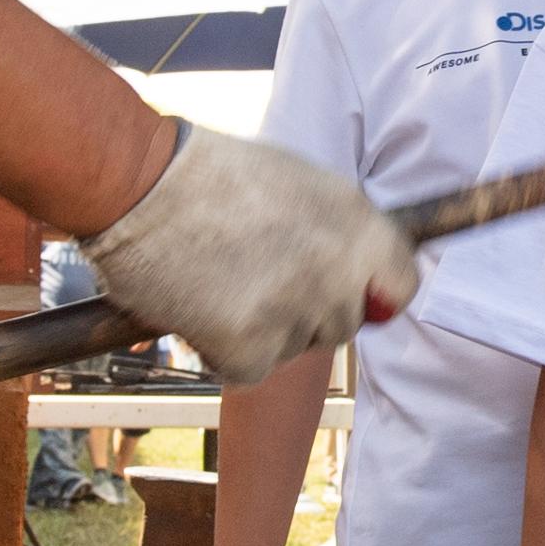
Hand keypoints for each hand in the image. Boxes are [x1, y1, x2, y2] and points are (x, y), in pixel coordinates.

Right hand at [77, 126, 419, 387]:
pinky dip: (222, 351)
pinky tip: (197, 308)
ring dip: (260, 330)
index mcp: (360, 226)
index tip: (348, 292)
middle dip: (305, 311)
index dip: (373, 293)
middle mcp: (338, 273)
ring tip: (217, 280)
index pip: (403, 285)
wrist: (141, 183)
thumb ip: (341, 231)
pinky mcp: (250, 348)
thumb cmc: (213, 176)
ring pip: (292, 349)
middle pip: (342, 325)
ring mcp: (296, 314)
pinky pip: (248, 370)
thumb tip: (368, 278)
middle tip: (254, 274)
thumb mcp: (301, 184)